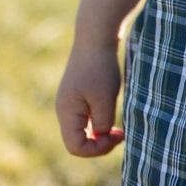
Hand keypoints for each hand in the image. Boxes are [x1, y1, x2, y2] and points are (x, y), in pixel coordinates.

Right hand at [55, 43, 124, 157]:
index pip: (75, 147)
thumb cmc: (101, 67)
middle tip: (120, 133)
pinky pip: (86, 119)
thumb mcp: (104, 99)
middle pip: (78, 141)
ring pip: (83, 131)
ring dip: (100, 133)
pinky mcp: (78, 95)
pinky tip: (112, 110)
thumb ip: (101, 124)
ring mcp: (70, 102)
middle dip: (100, 143)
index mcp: (66, 112)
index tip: (117, 135)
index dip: (97, 149)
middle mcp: (64, 110)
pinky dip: (99, 121)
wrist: (96, 36)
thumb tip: (100, 136)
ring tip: (117, 125)